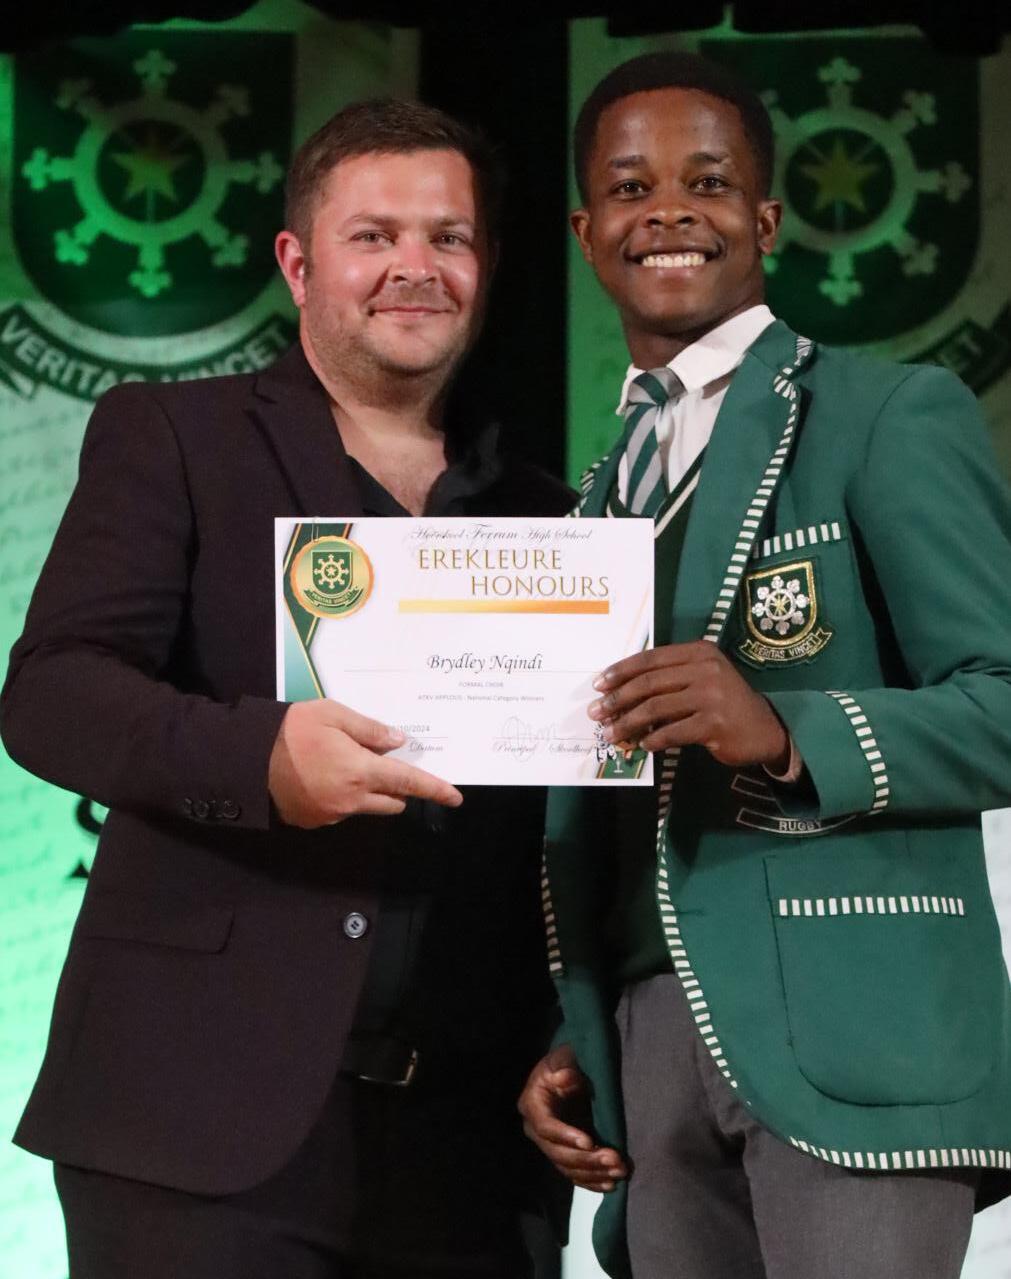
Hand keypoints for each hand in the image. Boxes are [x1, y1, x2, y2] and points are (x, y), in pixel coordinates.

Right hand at [268, 699, 462, 827]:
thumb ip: (370, 729)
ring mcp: (332, 815)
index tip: (456, 797)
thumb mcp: (332, 715)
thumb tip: (399, 742)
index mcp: (361, 772)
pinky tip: (321, 776)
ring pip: (366, 807)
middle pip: (392, 802)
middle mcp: (352, 800)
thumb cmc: (290, 730)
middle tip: (384, 763)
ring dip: (367, 791)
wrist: (244, 760)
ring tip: (342, 763)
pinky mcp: (313, 822)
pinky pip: (340, 810)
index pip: (409, 784)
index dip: (435, 790)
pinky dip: (342, 796)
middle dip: (397, 788)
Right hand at [518, 1045, 627, 1191]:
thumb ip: (565, 1065)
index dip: (566, 1136)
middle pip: (558, 1153)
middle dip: (587, 1159)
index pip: (547, 1126)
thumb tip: (565, 1077)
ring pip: (568, 1168)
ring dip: (594, 1173)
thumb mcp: (564, 1056)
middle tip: (615, 1159)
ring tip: (620, 1172)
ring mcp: (550, 1145)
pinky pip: (575, 1174)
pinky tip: (611, 1184)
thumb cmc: (567, 1059)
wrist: (569, 1069)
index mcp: (532, 1105)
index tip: (589, 1141)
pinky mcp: (564, 1154)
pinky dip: (592, 1181)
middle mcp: (536, 1130)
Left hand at [588, 640, 789, 769]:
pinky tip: (642, 744)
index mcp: (699, 652)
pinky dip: (653, 739)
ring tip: (611, 733)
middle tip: (596, 713)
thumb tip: (620, 693)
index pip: (650, 659)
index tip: (598, 685)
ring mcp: (712, 696)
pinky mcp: (714, 724)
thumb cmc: (725, 703)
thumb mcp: (701, 679)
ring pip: (656, 708)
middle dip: (617, 699)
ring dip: (628, 722)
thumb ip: (669, 679)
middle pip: (649, 683)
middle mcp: (706, 669)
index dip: (621, 671)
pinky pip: (672, 732)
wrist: (765, 729)